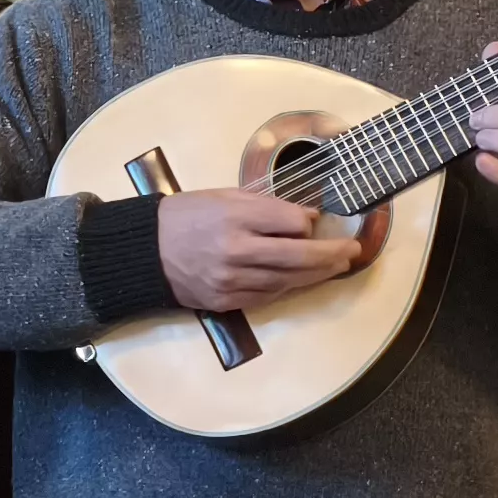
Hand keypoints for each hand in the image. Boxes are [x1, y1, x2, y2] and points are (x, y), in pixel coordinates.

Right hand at [156, 187, 369, 312]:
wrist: (145, 252)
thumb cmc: (185, 216)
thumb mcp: (223, 196)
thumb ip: (265, 205)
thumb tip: (305, 216)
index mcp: (234, 217)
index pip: (291, 222)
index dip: (307, 222)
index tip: (313, 219)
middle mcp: (235, 251)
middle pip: (298, 256)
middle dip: (331, 254)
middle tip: (352, 251)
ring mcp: (230, 280)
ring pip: (287, 281)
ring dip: (317, 275)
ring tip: (336, 267)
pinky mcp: (225, 301)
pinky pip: (267, 296)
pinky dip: (289, 288)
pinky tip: (302, 281)